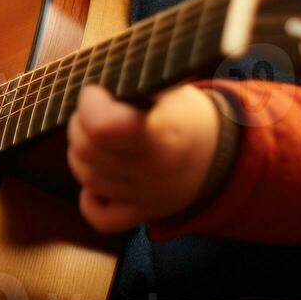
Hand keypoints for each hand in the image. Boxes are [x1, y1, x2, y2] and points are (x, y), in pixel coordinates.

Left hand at [66, 84, 220, 232]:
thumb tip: (98, 82)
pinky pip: (99, 217)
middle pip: (88, 150)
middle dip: (80, 124)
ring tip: (95, 137)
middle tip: (92, 112)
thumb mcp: (169, 86)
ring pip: (87, 178)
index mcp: (162, 136)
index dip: (91, 104)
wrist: (220, 155)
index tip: (97, 92)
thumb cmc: (187, 115)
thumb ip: (132, 83)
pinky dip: (90, 197)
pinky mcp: (141, 214)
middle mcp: (153, 173)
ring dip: (80, 153)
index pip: (105, 127)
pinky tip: (99, 176)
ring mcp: (146, 198)